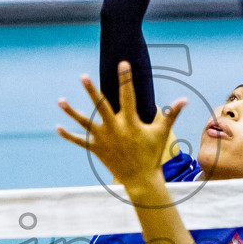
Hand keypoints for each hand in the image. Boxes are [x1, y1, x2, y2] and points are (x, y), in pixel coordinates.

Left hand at [58, 61, 185, 193]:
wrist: (141, 180)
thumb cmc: (152, 154)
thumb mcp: (162, 133)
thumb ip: (172, 114)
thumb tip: (184, 99)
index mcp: (131, 122)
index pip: (128, 95)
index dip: (126, 78)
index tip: (123, 63)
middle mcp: (115, 129)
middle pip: (101, 106)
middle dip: (92, 91)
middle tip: (83, 76)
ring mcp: (103, 139)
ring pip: (85, 122)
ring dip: (72, 112)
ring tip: (60, 100)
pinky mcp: (96, 149)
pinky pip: (80, 141)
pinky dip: (69, 135)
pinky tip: (58, 127)